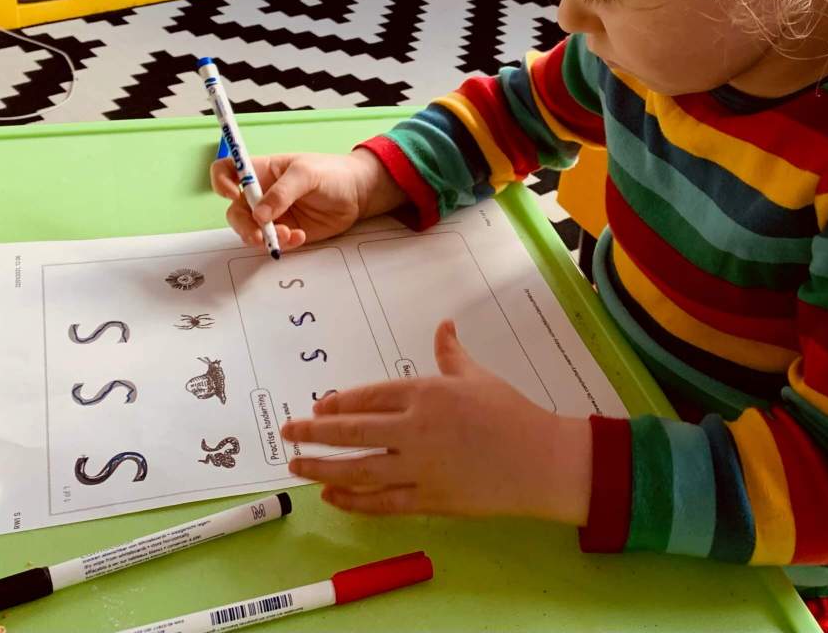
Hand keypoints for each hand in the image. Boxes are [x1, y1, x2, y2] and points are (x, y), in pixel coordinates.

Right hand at [210, 149, 405, 249]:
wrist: (359, 193)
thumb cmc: (332, 173)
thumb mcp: (306, 174)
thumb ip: (282, 192)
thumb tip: (260, 215)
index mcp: (262, 171)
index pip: (227, 171)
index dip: (221, 181)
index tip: (232, 193)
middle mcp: (262, 194)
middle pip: (234, 211)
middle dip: (243, 225)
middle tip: (259, 234)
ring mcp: (273, 215)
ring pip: (251, 231)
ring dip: (262, 238)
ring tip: (288, 235)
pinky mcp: (287, 232)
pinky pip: (274, 243)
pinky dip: (283, 244)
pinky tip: (300, 236)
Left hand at [281, 320, 592, 524]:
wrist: (540, 460)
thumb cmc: (509, 411)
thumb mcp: (477, 376)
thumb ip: (451, 353)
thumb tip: (443, 325)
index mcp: (425, 394)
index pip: (368, 396)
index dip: (338, 403)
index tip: (317, 406)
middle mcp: (414, 429)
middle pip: (352, 431)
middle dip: (314, 432)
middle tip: (287, 431)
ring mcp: (418, 467)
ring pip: (357, 468)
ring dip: (322, 467)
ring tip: (296, 464)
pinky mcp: (427, 499)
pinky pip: (380, 502)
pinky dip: (353, 500)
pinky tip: (332, 497)